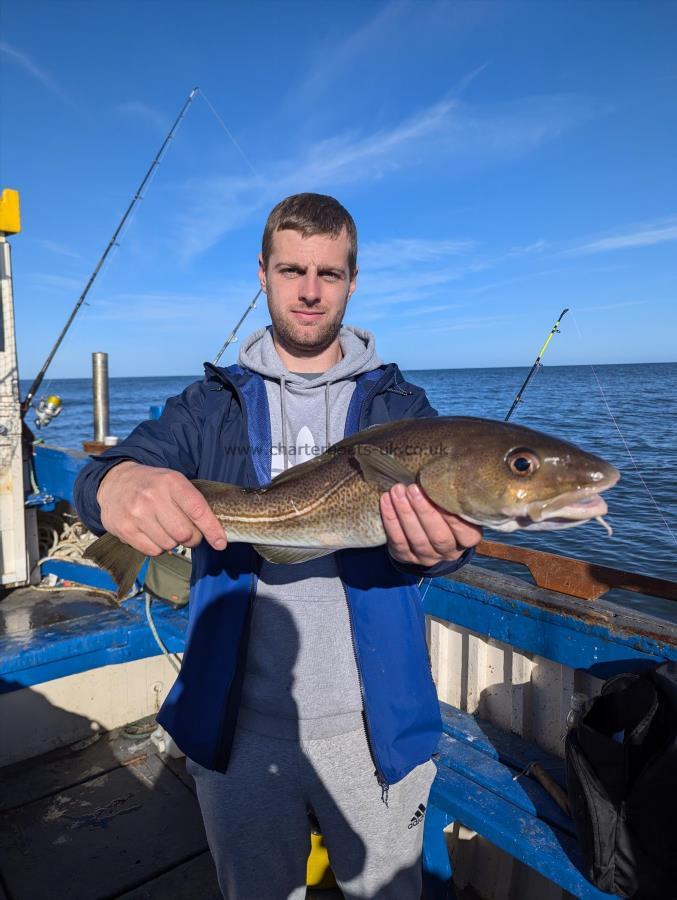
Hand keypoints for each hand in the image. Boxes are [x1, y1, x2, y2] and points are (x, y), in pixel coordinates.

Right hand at [96, 461, 226, 556]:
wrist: (114, 482)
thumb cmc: (152, 485)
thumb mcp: (173, 482)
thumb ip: (193, 502)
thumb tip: (215, 532)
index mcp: (171, 482)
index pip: (198, 510)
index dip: (212, 529)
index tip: (220, 542)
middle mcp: (153, 497)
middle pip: (185, 533)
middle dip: (192, 538)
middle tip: (189, 533)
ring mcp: (137, 514)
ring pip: (170, 545)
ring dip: (174, 543)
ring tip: (166, 529)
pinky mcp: (125, 529)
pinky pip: (153, 551)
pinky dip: (158, 547)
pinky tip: (154, 534)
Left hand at [380, 482, 482, 567]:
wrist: (426, 534)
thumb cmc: (443, 511)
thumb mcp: (454, 504)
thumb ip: (451, 495)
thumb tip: (442, 474)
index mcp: (467, 538)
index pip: (464, 531)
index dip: (452, 516)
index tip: (439, 493)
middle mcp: (449, 551)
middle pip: (438, 536)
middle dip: (423, 511)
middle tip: (412, 488)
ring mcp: (428, 557)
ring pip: (416, 539)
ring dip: (404, 513)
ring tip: (397, 491)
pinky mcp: (407, 557)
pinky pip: (398, 541)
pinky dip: (391, 520)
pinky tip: (386, 501)